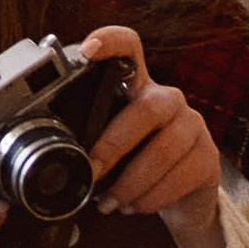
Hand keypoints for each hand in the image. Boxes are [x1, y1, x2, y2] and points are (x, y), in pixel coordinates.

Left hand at [79, 25, 225, 247]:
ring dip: (132, 182)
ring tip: (110, 202)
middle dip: (114, 146)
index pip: (130, 49)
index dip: (112, 42)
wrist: (179, 197)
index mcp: (136, 89)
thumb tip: (42, 155)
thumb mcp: (107, 146)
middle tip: (91, 172)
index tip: (89, 49)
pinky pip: (181, 176)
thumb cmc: (132, 164)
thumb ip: (85, 139)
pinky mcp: (207, 158)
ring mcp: (192, 127)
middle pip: (147, 110)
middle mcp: (167, 100)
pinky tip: (135, 206)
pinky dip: (152, 197)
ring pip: (165, 149)